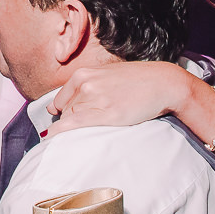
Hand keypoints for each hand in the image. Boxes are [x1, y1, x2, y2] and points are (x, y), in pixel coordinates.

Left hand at [48, 60, 189, 136]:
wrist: (163, 83)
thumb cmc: (135, 82)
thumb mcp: (104, 77)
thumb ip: (82, 88)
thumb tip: (53, 108)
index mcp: (83, 74)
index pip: (60, 100)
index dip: (63, 113)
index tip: (67, 122)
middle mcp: (86, 84)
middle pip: (65, 111)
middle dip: (71, 121)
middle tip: (91, 125)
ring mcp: (95, 98)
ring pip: (71, 120)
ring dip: (77, 129)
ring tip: (97, 127)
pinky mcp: (107, 113)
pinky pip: (74, 124)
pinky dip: (60, 132)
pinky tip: (51, 138)